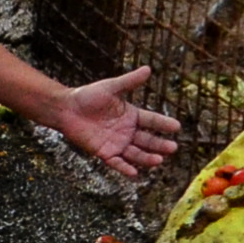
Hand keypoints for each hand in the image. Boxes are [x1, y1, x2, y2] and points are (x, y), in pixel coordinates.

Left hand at [54, 67, 184, 182]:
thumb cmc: (88, 96)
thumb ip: (130, 81)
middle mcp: (127, 131)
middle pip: (147, 140)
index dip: (163, 124)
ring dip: (147, 158)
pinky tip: (135, 173)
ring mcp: (117, 143)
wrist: (66, 109)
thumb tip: (149, 69)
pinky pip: (117, 162)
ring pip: (135, 153)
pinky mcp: (104, 152)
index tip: (177, 126)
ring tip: (159, 160)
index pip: (151, 120)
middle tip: (173, 148)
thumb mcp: (111, 87)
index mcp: (131, 115)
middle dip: (160, 145)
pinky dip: (125, 168)